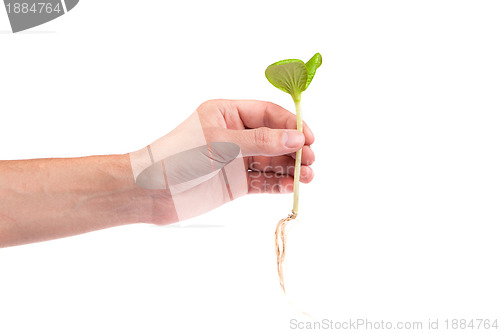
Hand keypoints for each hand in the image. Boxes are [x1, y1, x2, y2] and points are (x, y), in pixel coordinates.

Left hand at [130, 99, 314, 223]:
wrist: (151, 192)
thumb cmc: (179, 157)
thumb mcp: (221, 143)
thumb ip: (259, 141)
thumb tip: (296, 139)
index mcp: (228, 113)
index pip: (267, 114)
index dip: (290, 125)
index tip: (307, 138)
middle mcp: (236, 134)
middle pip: (274, 138)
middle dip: (294, 148)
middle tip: (310, 160)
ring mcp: (237, 160)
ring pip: (272, 161)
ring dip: (290, 168)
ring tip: (306, 177)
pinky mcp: (237, 183)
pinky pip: (263, 181)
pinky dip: (278, 183)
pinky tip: (290, 187)